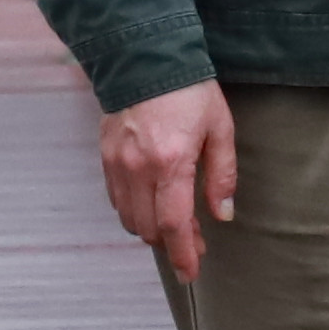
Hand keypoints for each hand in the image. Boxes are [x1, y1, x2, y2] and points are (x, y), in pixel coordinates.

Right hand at [99, 77, 240, 283]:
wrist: (144, 56)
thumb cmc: (189, 90)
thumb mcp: (219, 128)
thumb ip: (221, 175)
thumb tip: (223, 215)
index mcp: (171, 162)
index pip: (174, 224)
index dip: (183, 254)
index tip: (190, 273)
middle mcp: (139, 168)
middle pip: (149, 228)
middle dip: (172, 244)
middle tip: (195, 244)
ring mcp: (117, 163)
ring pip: (129, 218)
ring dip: (152, 230)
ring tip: (175, 226)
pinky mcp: (105, 156)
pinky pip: (116, 199)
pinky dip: (134, 211)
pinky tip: (152, 205)